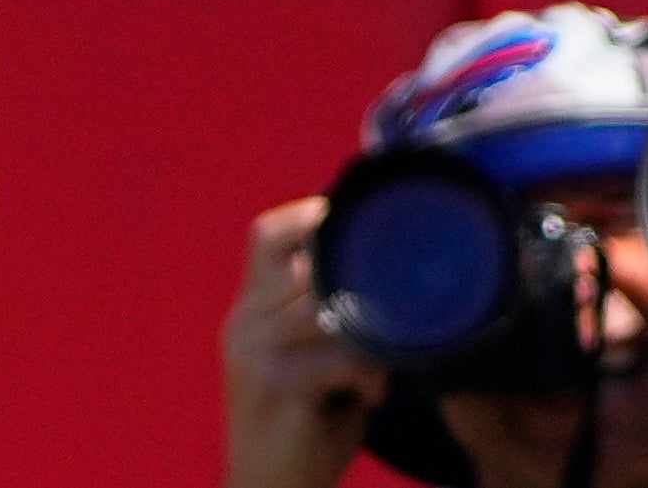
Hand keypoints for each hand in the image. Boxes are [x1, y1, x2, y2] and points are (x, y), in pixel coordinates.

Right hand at [218, 200, 384, 487]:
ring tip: (395, 357)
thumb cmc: (303, 430)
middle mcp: (242, 322)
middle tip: (405, 303)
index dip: (312, 217)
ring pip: (324, 306)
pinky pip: (334, 358)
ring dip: (371, 329)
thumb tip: (395, 293)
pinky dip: (367, 371)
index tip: (362, 227)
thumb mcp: (309, 366)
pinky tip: (376, 393)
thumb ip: (331, 327)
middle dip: (359, 279)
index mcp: (247, 310)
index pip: (266, 234)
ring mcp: (251, 352)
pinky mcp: (272, 387)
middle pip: (304, 264)